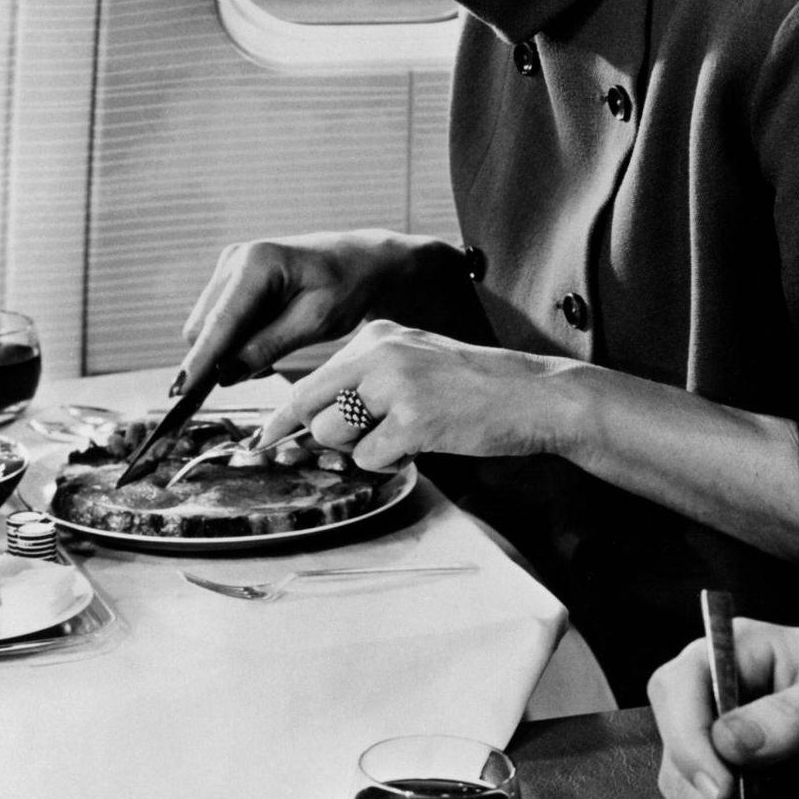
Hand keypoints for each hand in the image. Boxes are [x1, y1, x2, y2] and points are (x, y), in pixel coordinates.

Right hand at [175, 233, 427, 392]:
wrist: (359, 261)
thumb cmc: (346, 287)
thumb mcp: (315, 322)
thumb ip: (269, 347)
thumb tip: (225, 375)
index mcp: (258, 263)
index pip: (220, 322)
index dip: (200, 361)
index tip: (180, 393)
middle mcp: (235, 259)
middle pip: (203, 327)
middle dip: (220, 359)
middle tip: (264, 371)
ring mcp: (229, 265)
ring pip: (207, 327)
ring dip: (229, 350)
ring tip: (277, 347)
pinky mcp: (230, 276)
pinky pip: (218, 320)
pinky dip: (235, 339)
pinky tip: (269, 337)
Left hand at [257, 319, 576, 469]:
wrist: (534, 395)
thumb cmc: (477, 387)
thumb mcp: (416, 363)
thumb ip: (368, 382)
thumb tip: (317, 421)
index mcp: (377, 336)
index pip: (311, 380)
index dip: (285, 417)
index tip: (265, 440)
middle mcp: (379, 354)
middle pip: (313, 408)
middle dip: (322, 437)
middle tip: (355, 444)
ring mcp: (395, 386)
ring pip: (334, 435)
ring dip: (361, 449)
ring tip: (406, 435)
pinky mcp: (413, 419)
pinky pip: (370, 458)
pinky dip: (390, 462)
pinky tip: (423, 443)